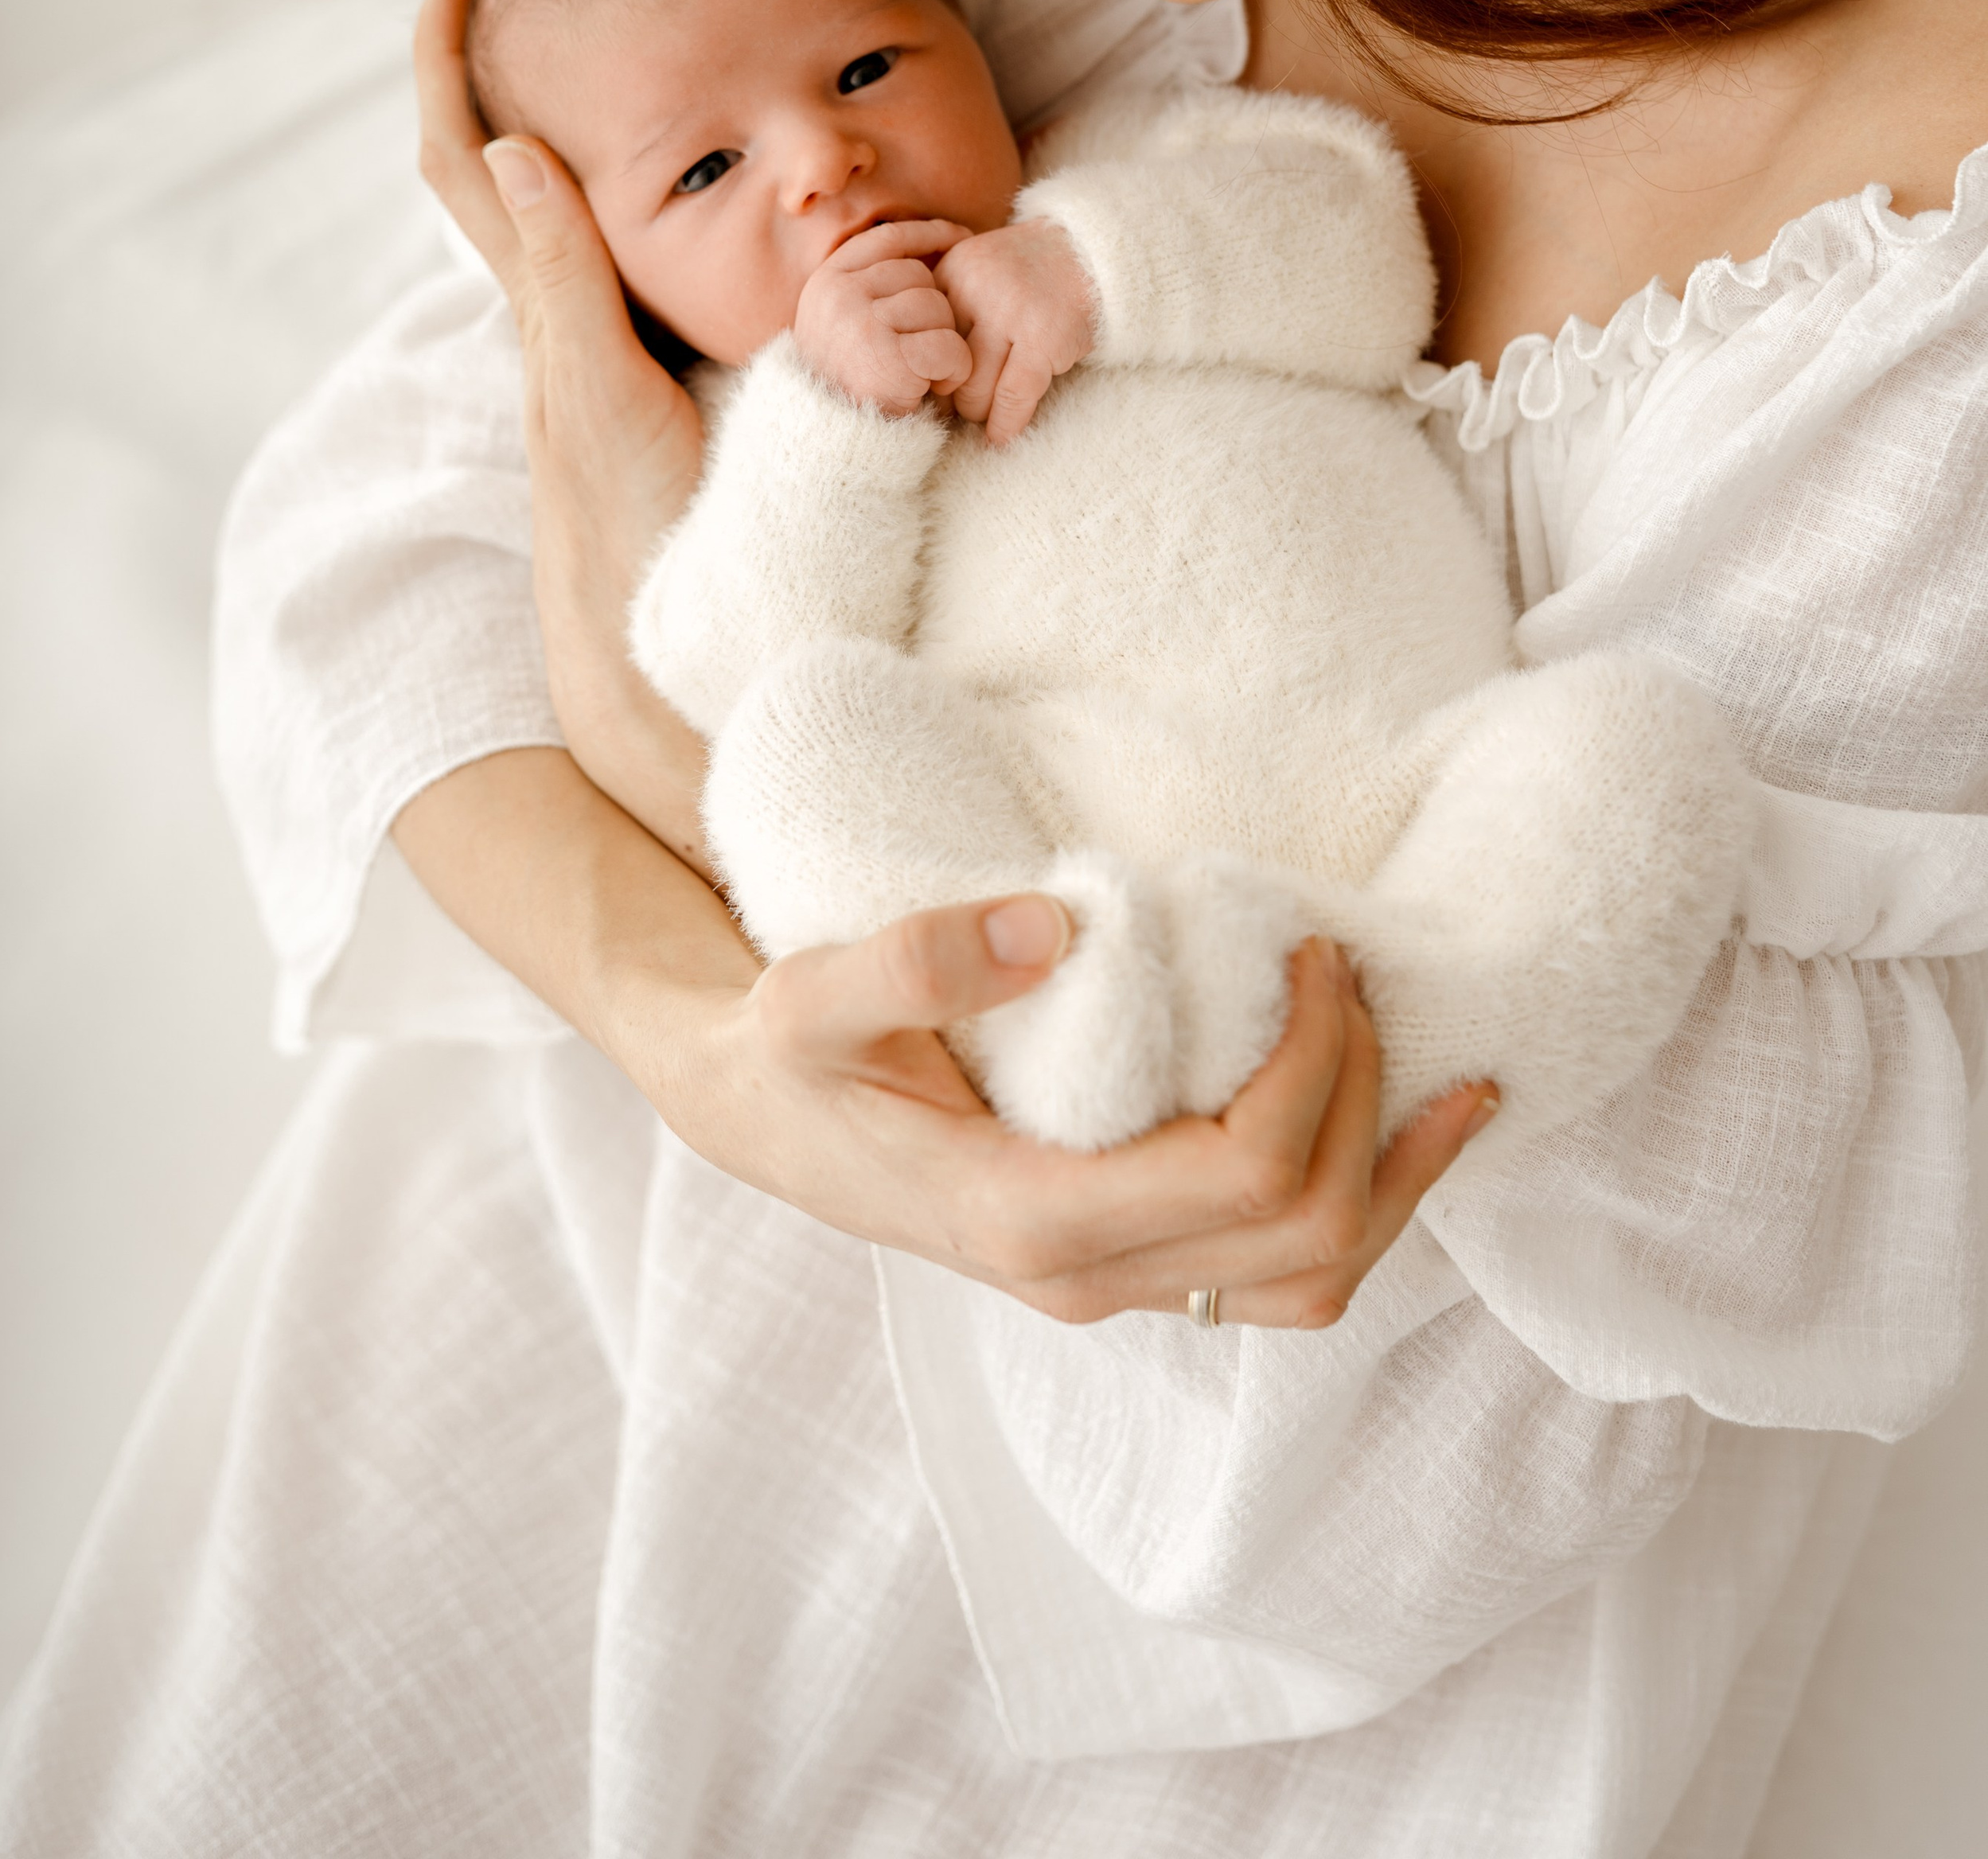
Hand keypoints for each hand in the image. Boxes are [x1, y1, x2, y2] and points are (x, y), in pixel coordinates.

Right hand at [398, 758, 1491, 1334]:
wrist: (754, 1113)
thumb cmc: (788, 1051)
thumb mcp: (812, 995)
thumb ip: (914, 962)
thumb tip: (1049, 922)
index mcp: (1028, 1219)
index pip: (1244, 1173)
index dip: (1315, 1064)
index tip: (1316, 945)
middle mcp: (1086, 1279)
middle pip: (1309, 1234)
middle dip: (1368, 1101)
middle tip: (1356, 973)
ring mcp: (1115, 1284)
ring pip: (1317, 1280)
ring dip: (1396, 1177)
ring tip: (1452, 1074)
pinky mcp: (1130, 1262)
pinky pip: (1283, 1272)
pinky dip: (1363, 1204)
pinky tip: (1400, 1127)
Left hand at [413, 0, 710, 854]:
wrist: (668, 666)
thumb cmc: (637, 543)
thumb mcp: (599, 401)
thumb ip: (568, 282)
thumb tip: (516, 148)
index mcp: (547, 311)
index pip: (471, 164)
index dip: (446, 65)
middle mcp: (560, 323)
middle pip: (501, 172)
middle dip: (498, 70)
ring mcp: (599, 357)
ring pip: (559, 217)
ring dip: (560, 131)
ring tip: (588, 58)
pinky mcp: (649, 389)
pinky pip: (620, 266)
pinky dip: (630, 205)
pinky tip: (677, 198)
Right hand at [793, 219, 974, 414]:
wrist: (830, 446)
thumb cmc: (849, 385)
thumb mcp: (844, 324)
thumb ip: (873, 286)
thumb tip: (934, 247)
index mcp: (825, 282)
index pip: (888, 238)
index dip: (929, 234)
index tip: (961, 237)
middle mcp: (838, 296)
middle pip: (919, 275)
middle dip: (934, 312)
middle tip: (919, 352)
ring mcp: (860, 324)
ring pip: (937, 308)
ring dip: (944, 343)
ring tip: (921, 373)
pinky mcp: (889, 360)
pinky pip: (949, 346)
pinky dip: (954, 371)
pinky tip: (933, 388)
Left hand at [933, 220, 1095, 446]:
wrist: (1091, 254)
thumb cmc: (1027, 274)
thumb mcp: (977, 271)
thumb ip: (949, 309)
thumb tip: (921, 379)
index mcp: (952, 271)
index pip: (923, 338)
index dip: (924, 371)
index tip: (931, 390)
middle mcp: (975, 289)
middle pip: (944, 367)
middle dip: (950, 396)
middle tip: (960, 408)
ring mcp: (1010, 313)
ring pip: (974, 388)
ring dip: (977, 413)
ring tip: (985, 419)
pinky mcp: (1044, 339)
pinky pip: (1013, 397)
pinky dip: (1005, 424)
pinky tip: (1001, 437)